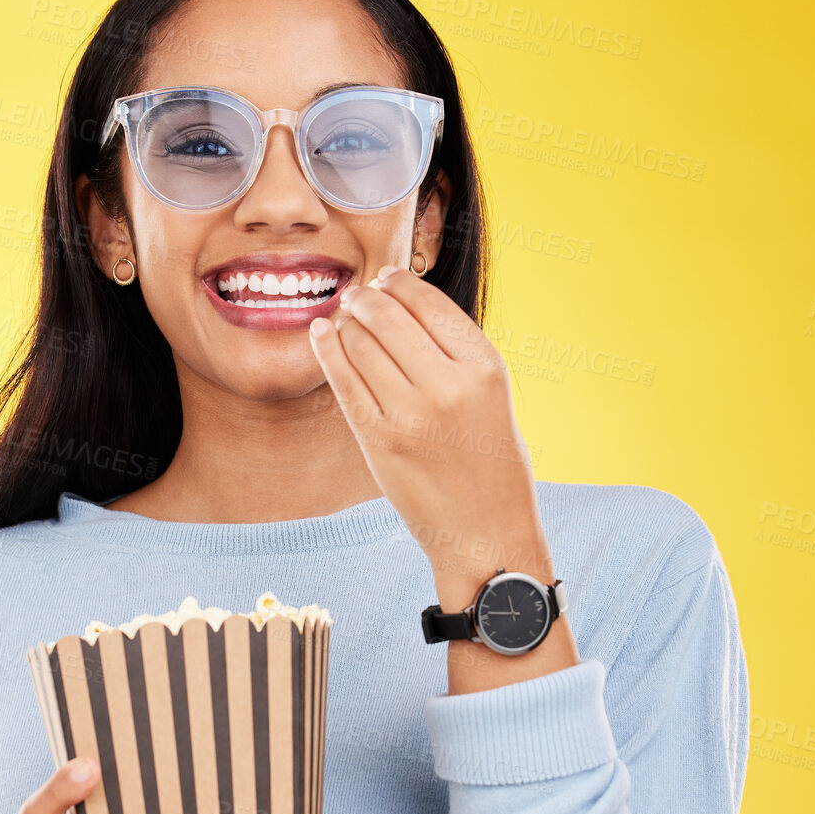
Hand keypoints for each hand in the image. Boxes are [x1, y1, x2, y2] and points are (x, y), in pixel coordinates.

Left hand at [308, 266, 552, 587]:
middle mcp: (450, 385)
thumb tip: (402, 305)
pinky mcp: (379, 441)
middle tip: (356, 296)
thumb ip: (455, 354)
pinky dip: (327, 350)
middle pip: (390, 317)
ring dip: (345, 323)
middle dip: (366, 298)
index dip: (399, 283)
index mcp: (486, 367)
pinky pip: (344, 381)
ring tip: (342, 319)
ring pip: (361, 344)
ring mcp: (412, 414)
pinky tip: (322, 334)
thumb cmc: (491, 465)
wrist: (487, 534)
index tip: (385, 278)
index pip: (430, 303)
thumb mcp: (492, 396)